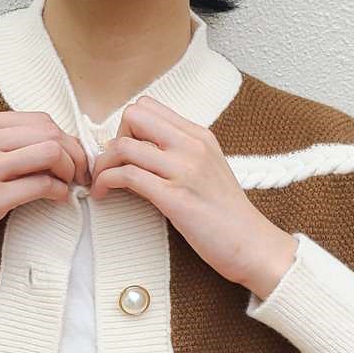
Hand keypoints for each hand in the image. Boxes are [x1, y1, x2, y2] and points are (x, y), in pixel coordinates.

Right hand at [0, 111, 90, 299]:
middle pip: (47, 131)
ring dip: (69, 170)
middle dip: (74, 152)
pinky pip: (40, 185)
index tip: (72, 157)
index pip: (37, 119)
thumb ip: (2, 145)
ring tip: (69, 185)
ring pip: (49, 152)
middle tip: (79, 173)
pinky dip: (58, 191)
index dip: (64, 138)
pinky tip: (57, 199)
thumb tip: (54, 142)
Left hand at [88, 95, 297, 300]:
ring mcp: (184, 170)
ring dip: (102, 165)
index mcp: (199, 136)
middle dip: (113, 140)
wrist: (252, 245)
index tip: (125, 154)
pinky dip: (107, 182)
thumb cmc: (227, 215)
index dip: (127, 128)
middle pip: (133, 116)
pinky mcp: (175, 198)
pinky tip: (105, 194)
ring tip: (101, 183)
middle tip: (112, 167)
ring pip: (124, 146)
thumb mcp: (208, 170)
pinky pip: (128, 176)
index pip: (148, 107)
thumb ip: (181, 155)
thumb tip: (143, 152)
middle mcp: (192, 146)